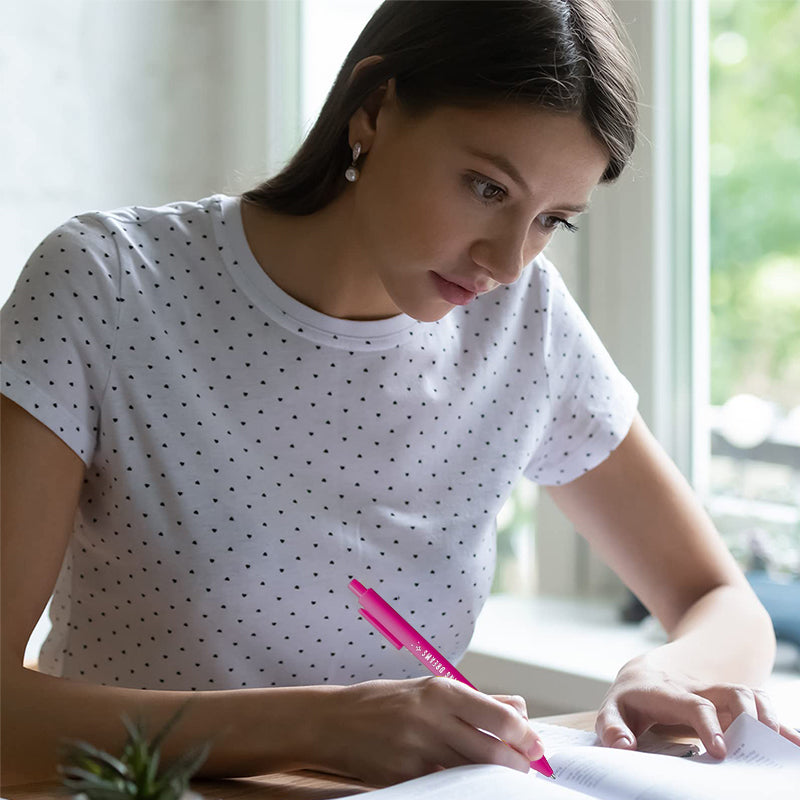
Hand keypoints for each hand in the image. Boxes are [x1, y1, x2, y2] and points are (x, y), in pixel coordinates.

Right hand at [311, 677, 543, 785]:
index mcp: (440, 692)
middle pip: (494, 752)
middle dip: (520, 764)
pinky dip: (464, 785)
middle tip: (528, 766)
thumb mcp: (428, 689)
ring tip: (503, 775)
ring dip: (496, 777)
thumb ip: (475, 701)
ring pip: (474, 773)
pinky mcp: (404, 779)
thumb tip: (519, 710)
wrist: (333, 722)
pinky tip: (469, 782)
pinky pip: (447, 786)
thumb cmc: (386, 702)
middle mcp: (431, 720)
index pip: (501, 718)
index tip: (536, 745)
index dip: (527, 736)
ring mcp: (417, 753)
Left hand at [596, 654, 799, 757]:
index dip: (710, 725)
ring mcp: (716, 695)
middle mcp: (698, 690)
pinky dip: (777, 722)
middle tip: (763, 746)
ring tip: (787, 746)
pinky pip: (757, 706)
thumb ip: (611, 728)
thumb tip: (623, 746)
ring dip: (770, 717)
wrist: (644, 675)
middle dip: (751, 715)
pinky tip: (792, 742)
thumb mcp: (612, 710)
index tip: (721, 751)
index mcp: (669, 693)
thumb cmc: (629, 700)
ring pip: (749, 695)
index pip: (695, 704)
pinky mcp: (728, 703)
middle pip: (732, 692)